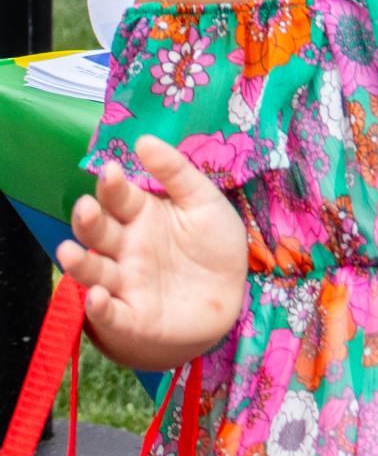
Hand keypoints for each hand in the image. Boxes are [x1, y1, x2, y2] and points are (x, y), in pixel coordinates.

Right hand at [55, 136, 247, 370]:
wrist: (231, 294)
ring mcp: (126, 282)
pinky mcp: (133, 315)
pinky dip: (100, 307)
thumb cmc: (213, 244)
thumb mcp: (204, 201)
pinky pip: (112, 313)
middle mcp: (126, 248)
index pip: (120, 198)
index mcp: (142, 216)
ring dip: (80, 263)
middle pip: (99, 233)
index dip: (113, 185)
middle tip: (86, 208)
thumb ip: (176, 172)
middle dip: (89, 221)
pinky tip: (96, 296)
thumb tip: (144, 139)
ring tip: (68, 251)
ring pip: (95, 271)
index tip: (111, 170)